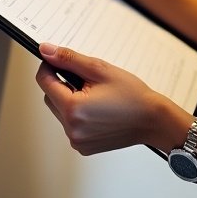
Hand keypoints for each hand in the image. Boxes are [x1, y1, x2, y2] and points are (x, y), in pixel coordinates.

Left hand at [35, 43, 170, 154]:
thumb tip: (46, 50)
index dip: (48, 66)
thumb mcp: (99, 69)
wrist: (152, 120)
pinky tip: (97, 108)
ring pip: (59, 111)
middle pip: (50, 97)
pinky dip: (78, 114)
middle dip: (61, 83)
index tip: (57, 59)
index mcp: (73, 109)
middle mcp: (71, 129)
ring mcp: (77, 141)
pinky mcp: (83, 147)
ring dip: (69, 99)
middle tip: (85, 78)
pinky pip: (70, 125)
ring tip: (94, 94)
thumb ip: (69, 59)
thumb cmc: (131, 95)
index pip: (44, 82)